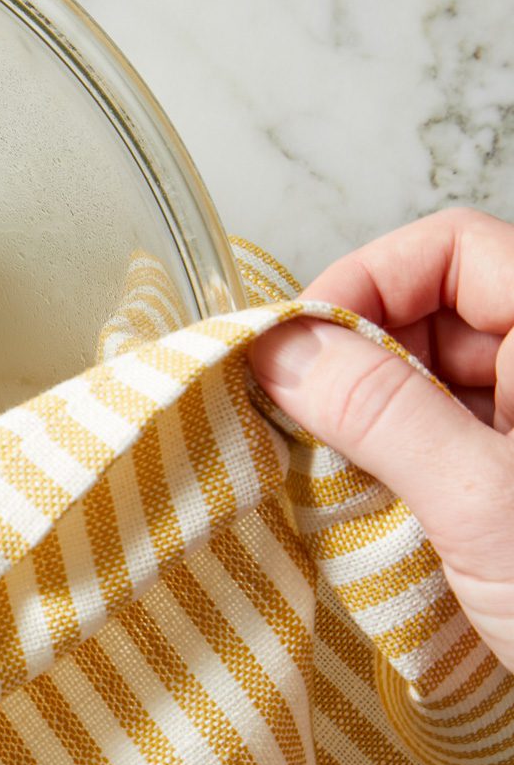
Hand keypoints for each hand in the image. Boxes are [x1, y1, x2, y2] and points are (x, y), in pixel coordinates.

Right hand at [249, 207, 513, 665]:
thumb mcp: (481, 502)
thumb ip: (380, 412)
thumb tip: (281, 348)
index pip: (453, 251)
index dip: (365, 282)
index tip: (294, 351)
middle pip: (441, 313)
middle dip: (357, 359)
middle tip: (296, 422)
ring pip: (439, 382)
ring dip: (371, 420)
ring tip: (329, 477)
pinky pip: (452, 445)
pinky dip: (400, 468)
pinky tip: (369, 513)